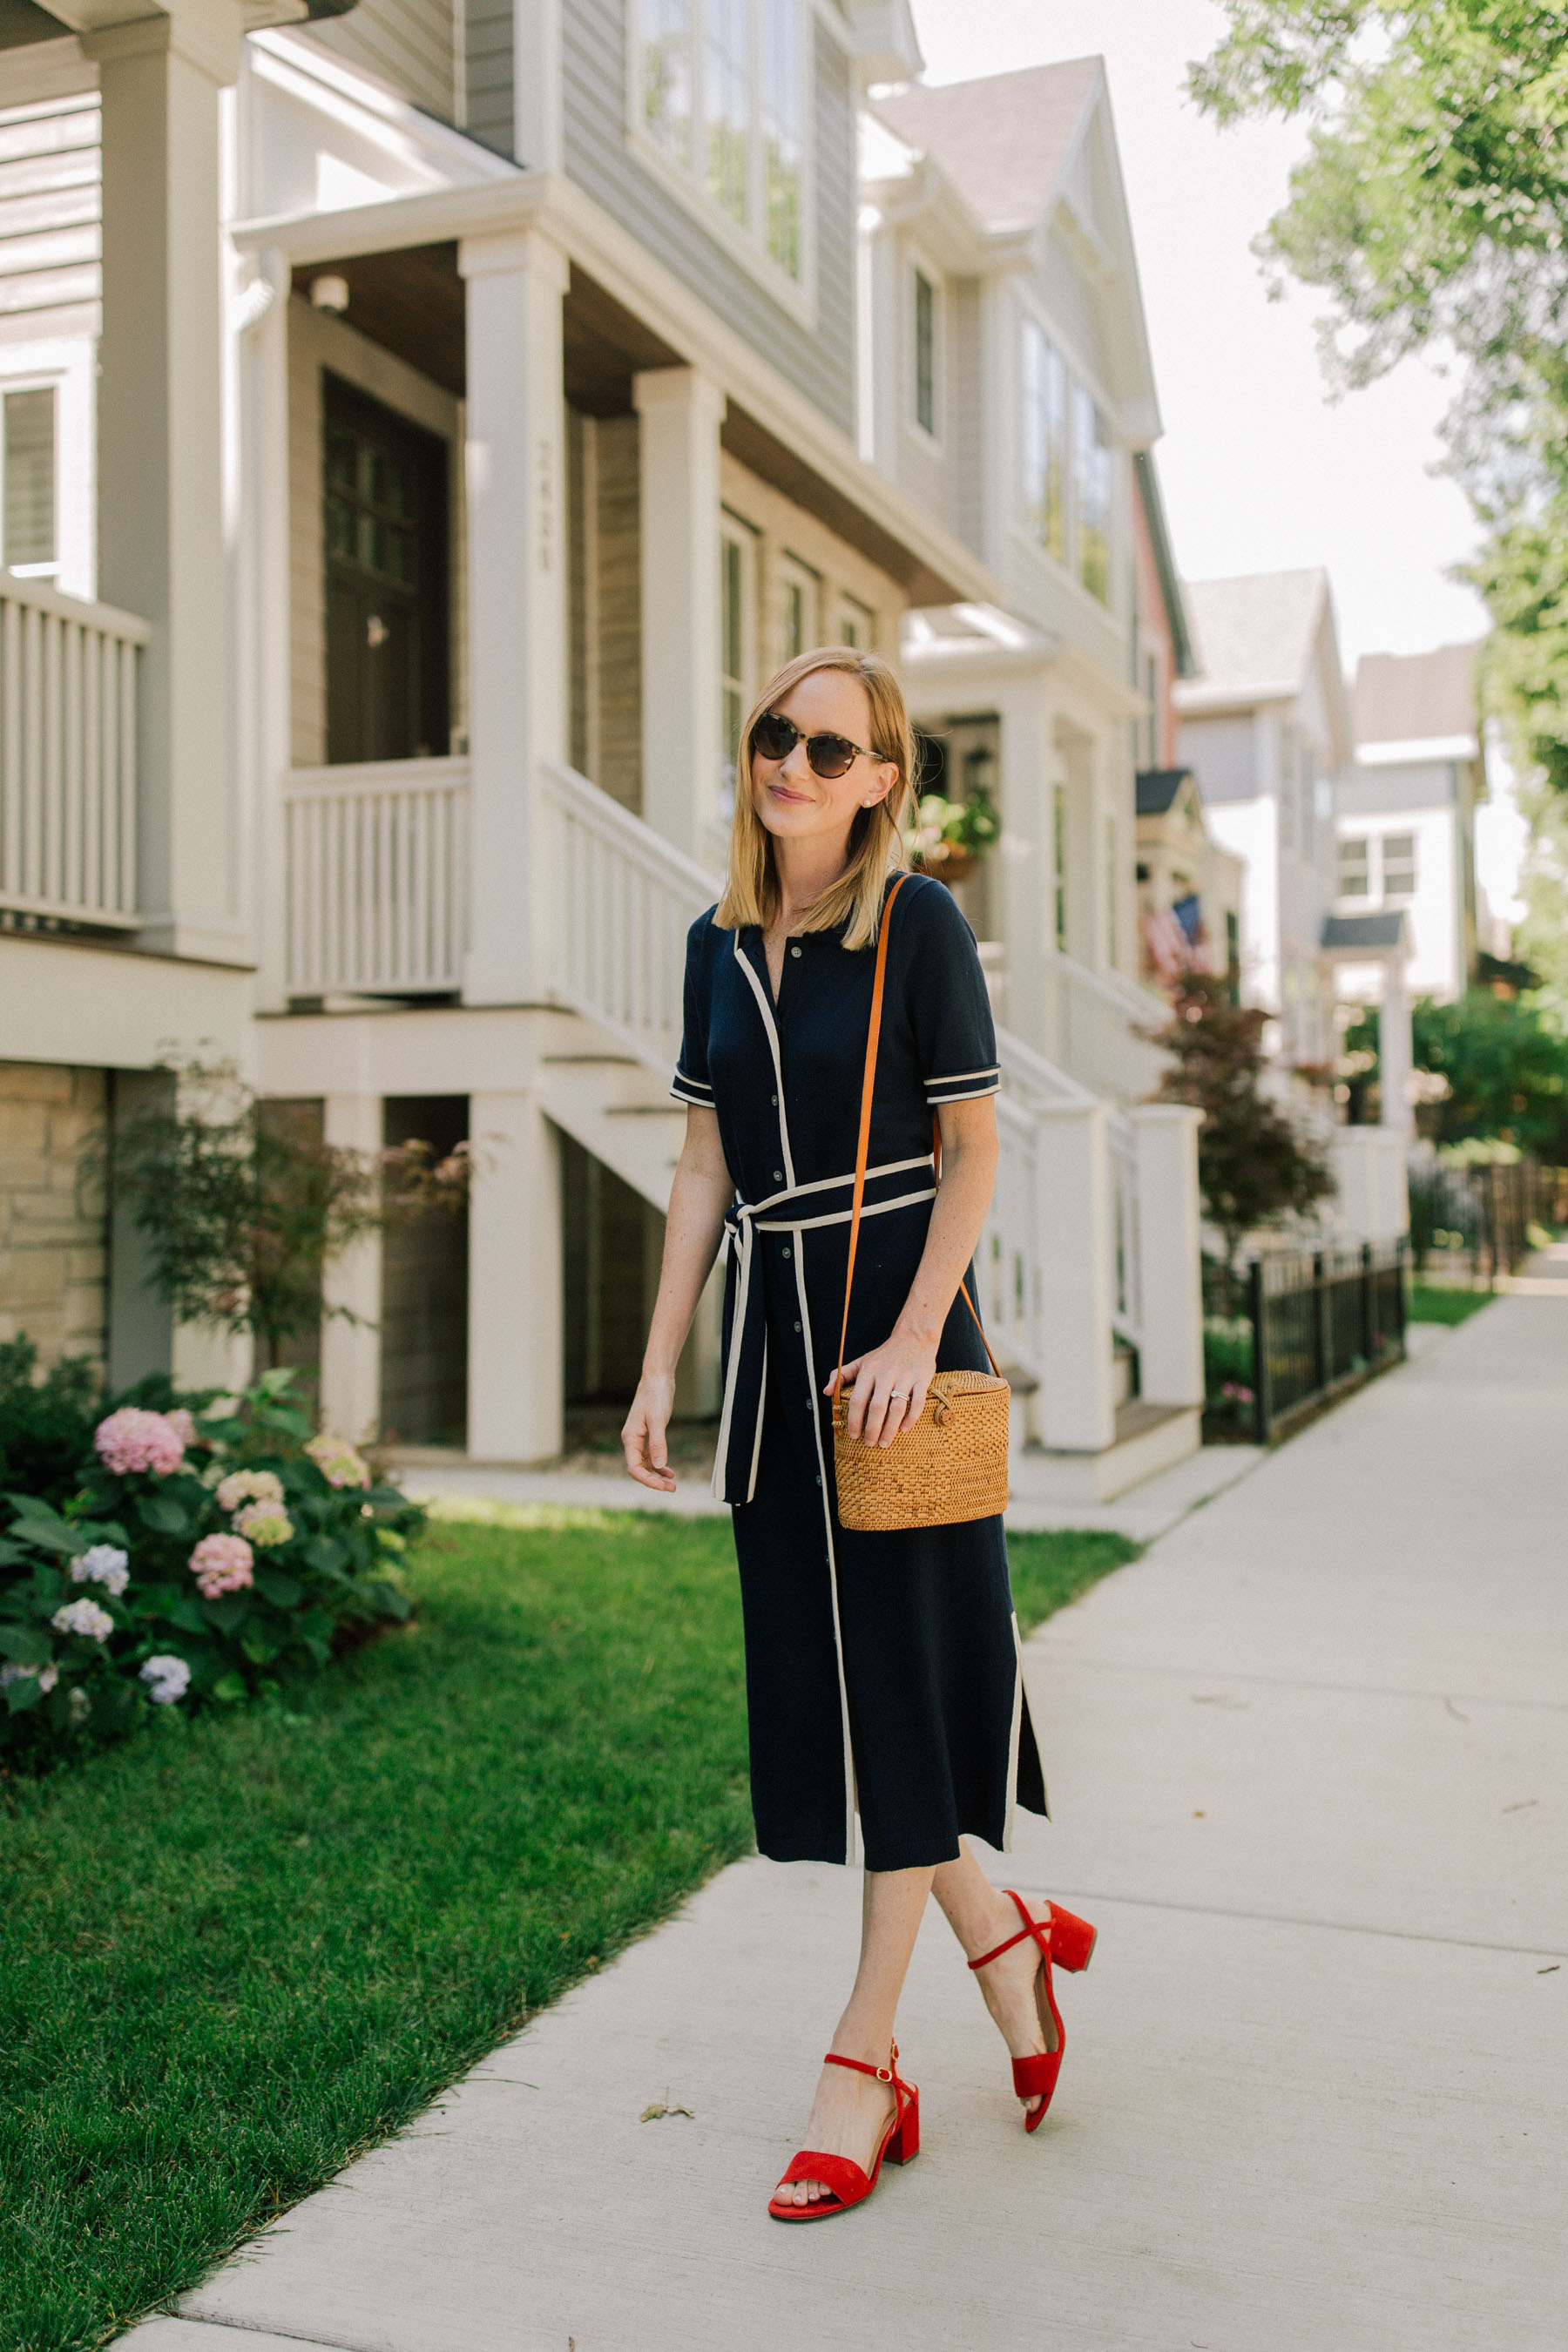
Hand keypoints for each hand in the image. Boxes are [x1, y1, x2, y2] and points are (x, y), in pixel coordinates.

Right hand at [622, 1370, 677, 1492]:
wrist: (658, 1379)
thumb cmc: (656, 1396)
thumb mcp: (658, 1420)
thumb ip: (658, 1443)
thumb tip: (659, 1466)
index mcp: (630, 1438)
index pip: (635, 1467)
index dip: (648, 1480)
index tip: (663, 1486)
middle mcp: (632, 1441)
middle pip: (639, 1469)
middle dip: (654, 1481)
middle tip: (672, 1489)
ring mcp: (640, 1439)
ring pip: (646, 1464)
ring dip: (657, 1475)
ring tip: (672, 1485)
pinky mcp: (648, 1435)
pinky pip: (651, 1456)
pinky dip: (659, 1466)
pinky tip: (669, 1472)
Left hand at [825, 1331, 936, 1448]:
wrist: (914, 1337)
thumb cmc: (885, 1355)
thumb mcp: (861, 1362)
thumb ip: (841, 1375)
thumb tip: (827, 1393)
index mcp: (869, 1370)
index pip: (858, 1399)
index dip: (855, 1420)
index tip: (853, 1435)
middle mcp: (886, 1373)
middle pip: (877, 1407)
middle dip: (872, 1429)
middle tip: (870, 1443)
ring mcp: (905, 1376)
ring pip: (897, 1408)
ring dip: (890, 1429)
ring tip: (884, 1443)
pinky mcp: (922, 1379)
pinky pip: (917, 1402)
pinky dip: (910, 1418)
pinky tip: (903, 1429)